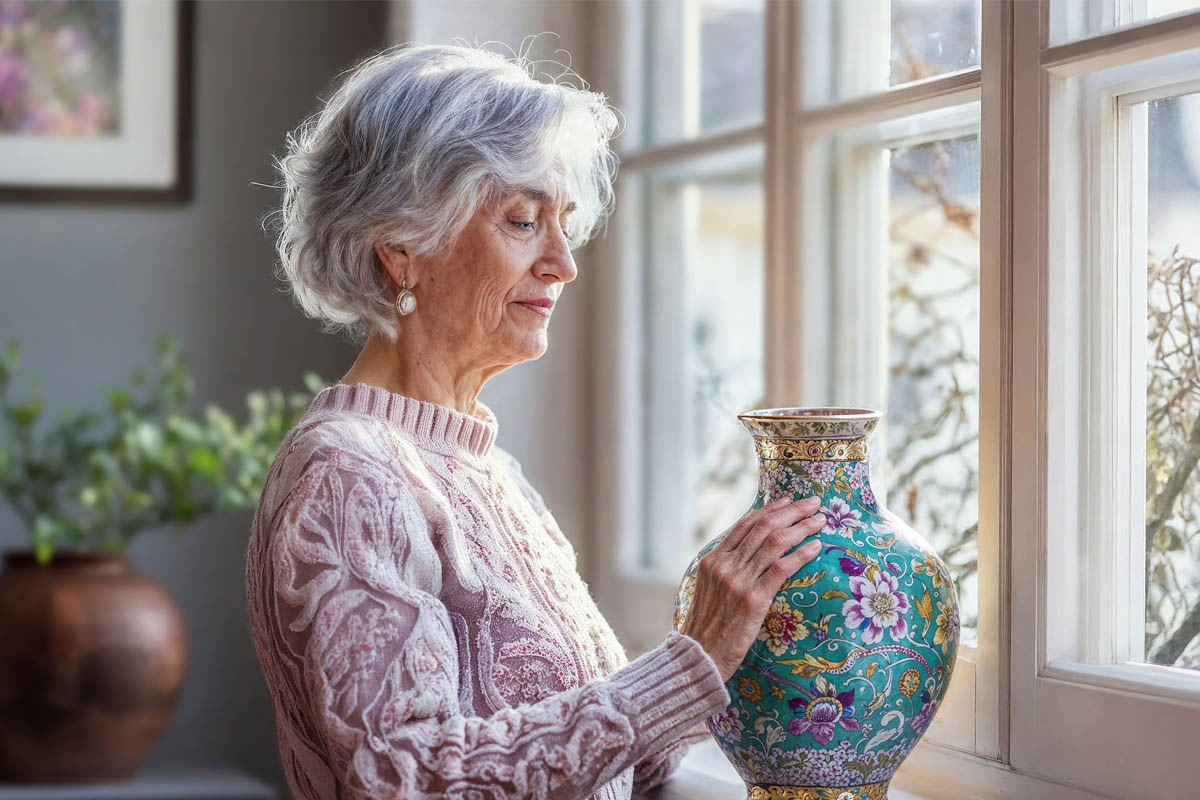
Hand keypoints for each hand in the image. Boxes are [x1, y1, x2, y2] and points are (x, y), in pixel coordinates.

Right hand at [679, 496, 824, 682]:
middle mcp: (724, 565)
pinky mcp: (753, 599)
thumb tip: (747, 560)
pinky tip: (816, 546)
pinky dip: (801, 553)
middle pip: (763, 528)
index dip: (768, 510)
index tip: (786, 501)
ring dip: (801, 527)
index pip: (744, 525)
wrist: (698, 657)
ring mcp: (738, 581)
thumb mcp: (708, 592)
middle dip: (791, 511)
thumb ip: (725, 573)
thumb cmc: (706, 630)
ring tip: (820, 520)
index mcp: (712, 561)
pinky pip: (782, 568)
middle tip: (812, 503)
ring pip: (775, 543)